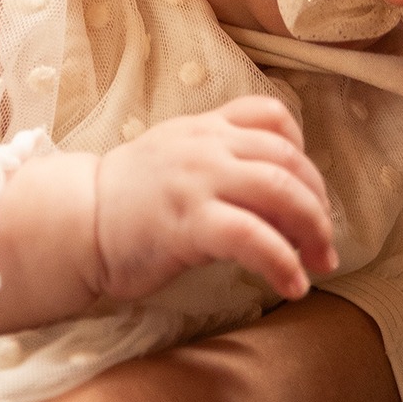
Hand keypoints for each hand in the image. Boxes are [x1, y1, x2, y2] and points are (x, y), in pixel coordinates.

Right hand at [95, 97, 336, 302]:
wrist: (77, 221)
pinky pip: (254, 238)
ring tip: (320, 265)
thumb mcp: (177, 158)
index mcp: (207, 127)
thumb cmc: (129, 199)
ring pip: (281, 192)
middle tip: (325, 244)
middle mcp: (208, 146)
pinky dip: (283, 263)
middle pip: (289, 161)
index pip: (273, 116)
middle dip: (319, 205)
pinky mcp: (189, 223)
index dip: (304, 154)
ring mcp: (199, 181)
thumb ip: (221, 159)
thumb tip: (278, 192)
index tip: (307, 192)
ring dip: (313, 232)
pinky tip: (293, 285)